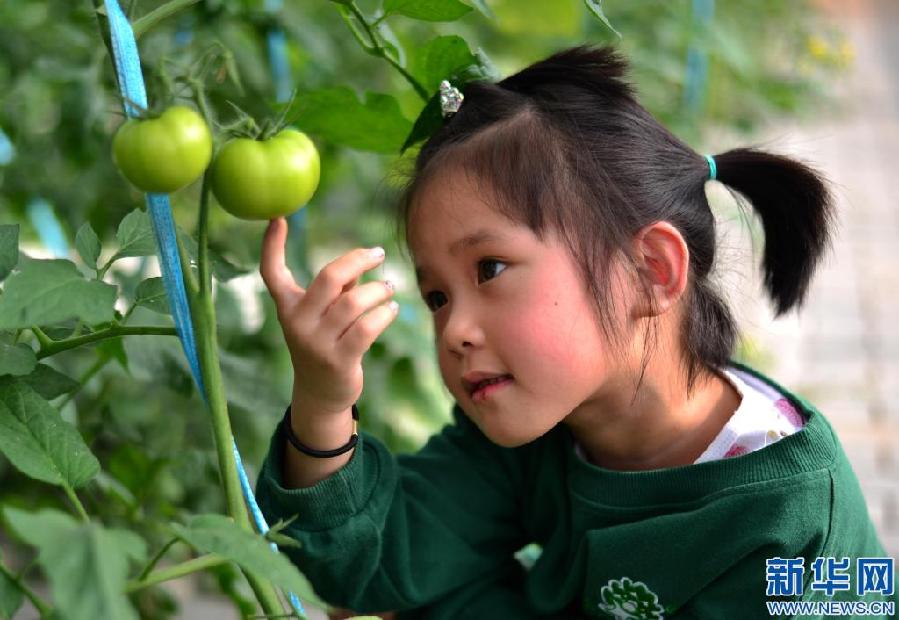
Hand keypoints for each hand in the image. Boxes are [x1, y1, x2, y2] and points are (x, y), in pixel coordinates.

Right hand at [260, 217, 397, 415]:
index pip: (271, 273)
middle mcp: (297, 322)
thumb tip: (362, 262)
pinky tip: (391, 310)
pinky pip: (367, 328)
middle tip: (379, 254)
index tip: (278, 218)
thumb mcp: (322, 314)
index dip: (270, 245)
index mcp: (288, 306)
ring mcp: (317, 343)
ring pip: (354, 302)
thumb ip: (337, 288)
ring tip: (389, 288)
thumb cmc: (324, 341)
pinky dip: (384, 314)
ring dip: (378, 290)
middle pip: (329, 278)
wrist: (320, 393)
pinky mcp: (339, 361)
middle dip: (358, 259)